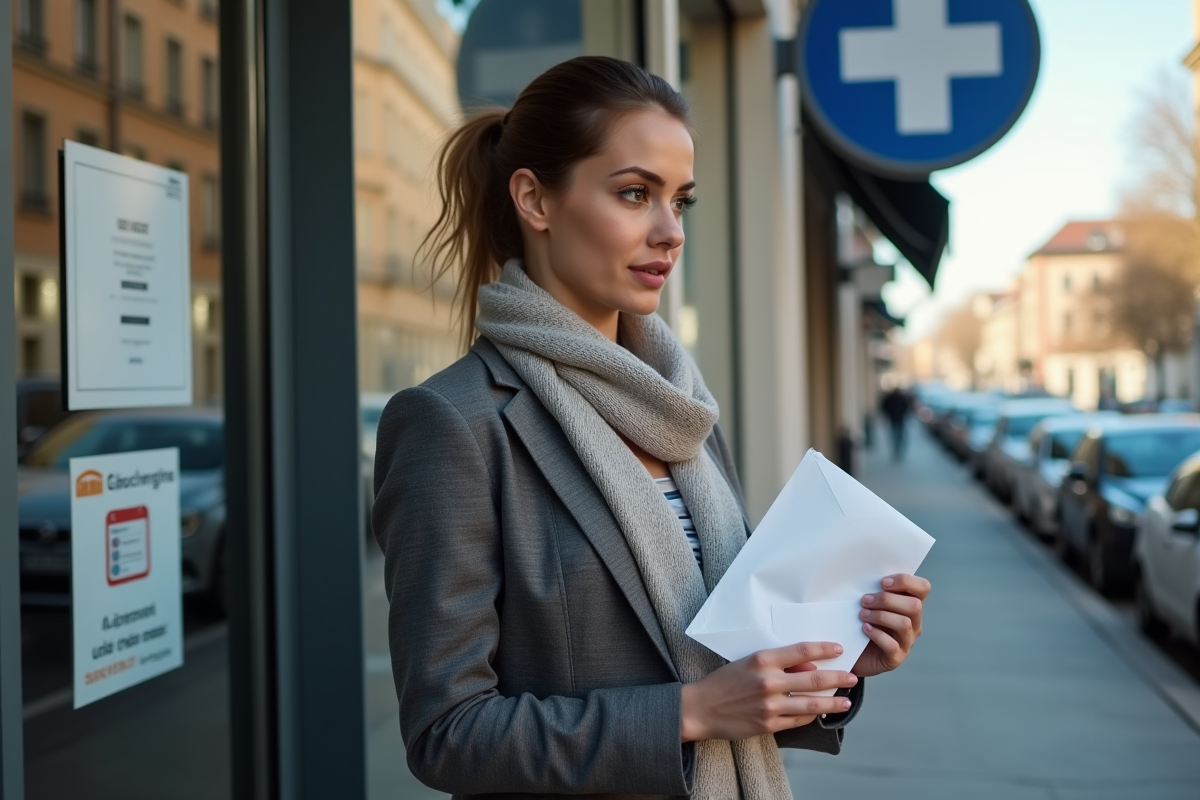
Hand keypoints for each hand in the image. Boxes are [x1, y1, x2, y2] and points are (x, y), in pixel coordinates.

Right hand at [680, 642, 858, 741]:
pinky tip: (820, 713)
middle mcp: (769, 682)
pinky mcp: (769, 725)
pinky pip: (798, 721)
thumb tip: (808, 667)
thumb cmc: (724, 681)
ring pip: (811, 704)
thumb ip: (778, 664)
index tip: (839, 649)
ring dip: (832, 702)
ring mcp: (770, 705)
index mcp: (762, 660)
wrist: (701, 708)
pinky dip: (811, 716)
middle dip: (838, 678)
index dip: (824, 648)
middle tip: (853, 677)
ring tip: (845, 701)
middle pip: (814, 679)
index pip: (802, 650)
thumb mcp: (748, 662)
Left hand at [852, 573, 930, 677]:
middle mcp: (914, 623)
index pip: (923, 587)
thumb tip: (866, 574)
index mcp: (910, 604)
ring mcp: (907, 641)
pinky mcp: (896, 658)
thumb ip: (874, 589)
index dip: (906, 581)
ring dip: (881, 616)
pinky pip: (892, 645)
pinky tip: (864, 629)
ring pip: (904, 624)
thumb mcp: (868, 602)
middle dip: (887, 600)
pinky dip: (877, 634)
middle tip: (865, 600)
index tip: (882, 582)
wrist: (850, 651)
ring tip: (863, 615)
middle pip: (914, 605)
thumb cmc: (860, 621)